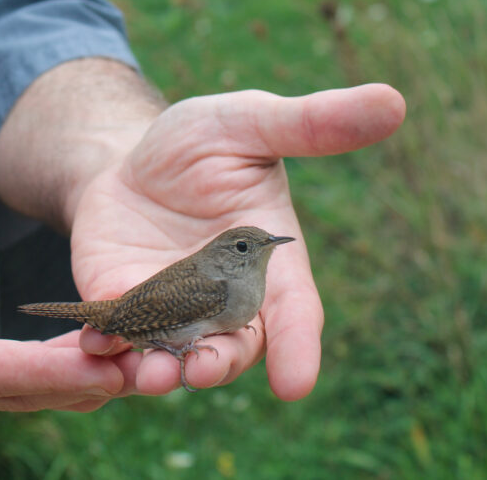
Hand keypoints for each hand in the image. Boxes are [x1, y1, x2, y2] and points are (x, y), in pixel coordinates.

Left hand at [69, 83, 404, 396]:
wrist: (126, 156)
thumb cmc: (199, 140)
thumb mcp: (248, 121)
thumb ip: (310, 123)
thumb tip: (393, 101)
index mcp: (271, 264)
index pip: (294, 314)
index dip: (298, 349)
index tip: (296, 385)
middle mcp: (228, 300)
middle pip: (234, 350)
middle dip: (219, 366)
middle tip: (201, 370)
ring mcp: (175, 312)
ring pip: (176, 357)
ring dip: (162, 372)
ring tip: (147, 373)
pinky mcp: (125, 309)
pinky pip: (120, 343)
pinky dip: (108, 353)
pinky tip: (93, 349)